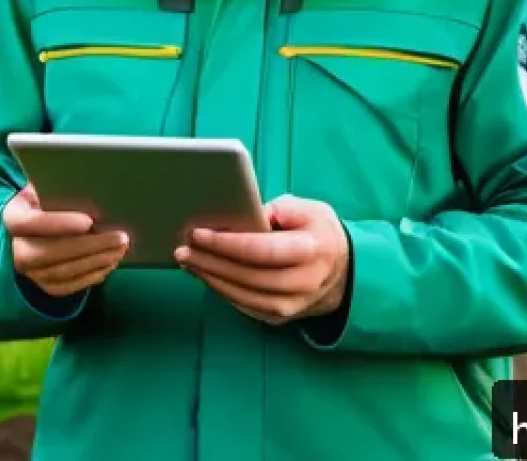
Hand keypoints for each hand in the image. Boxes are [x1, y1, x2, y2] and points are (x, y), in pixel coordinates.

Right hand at [3, 183, 129, 296]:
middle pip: (49, 253)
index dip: (59, 223)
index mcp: (12, 217)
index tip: (89, 221)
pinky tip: (109, 264)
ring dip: (95, 262)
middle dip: (89, 247)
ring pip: (60, 272)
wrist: (27, 224)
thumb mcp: (43, 186)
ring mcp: (27, 271)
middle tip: (120, 237)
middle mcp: (14, 248)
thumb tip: (88, 187)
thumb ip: (58, 189)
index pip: (32, 222)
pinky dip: (89, 277)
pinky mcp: (40, 284)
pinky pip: (65, 287)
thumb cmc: (42, 198)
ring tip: (120, 249)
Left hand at [174, 194, 349, 324]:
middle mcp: (305, 282)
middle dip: (211, 262)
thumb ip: (276, 210)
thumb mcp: (307, 209)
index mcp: (313, 249)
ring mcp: (294, 305)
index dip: (227, 243)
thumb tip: (241, 214)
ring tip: (187, 261)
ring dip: (211, 278)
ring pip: (245, 296)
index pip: (263, 249)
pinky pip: (246, 306)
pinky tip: (204, 275)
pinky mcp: (281, 317)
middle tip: (182, 248)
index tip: (198, 233)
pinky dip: (222, 291)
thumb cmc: (318, 232)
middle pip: (249, 276)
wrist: (343, 271)